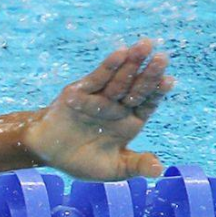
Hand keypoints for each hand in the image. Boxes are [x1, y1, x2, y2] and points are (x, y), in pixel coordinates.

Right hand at [24, 38, 174, 181]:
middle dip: (149, 73)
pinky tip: (120, 54)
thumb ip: (135, 165)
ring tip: (144, 45)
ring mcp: (100, 97)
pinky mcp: (81, 91)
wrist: (47, 153)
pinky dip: (108, 67)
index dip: (157, 92)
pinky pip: (97, 78)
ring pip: (120, 79)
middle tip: (162, 58)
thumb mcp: (112, 169)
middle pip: (137, 87)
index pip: (147, 103)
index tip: (168, 81)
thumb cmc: (81, 161)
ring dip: (132, 62)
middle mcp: (118, 106)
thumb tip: (159, 171)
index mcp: (130, 122)